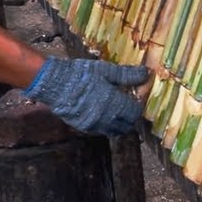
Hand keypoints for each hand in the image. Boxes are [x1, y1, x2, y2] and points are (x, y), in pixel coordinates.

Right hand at [21, 58, 148, 135]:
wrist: (55, 83)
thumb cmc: (82, 74)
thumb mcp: (107, 71)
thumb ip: (128, 75)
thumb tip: (146, 74)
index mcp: (115, 104)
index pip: (135, 112)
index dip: (138, 105)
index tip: (135, 97)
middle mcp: (107, 119)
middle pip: (126, 125)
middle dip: (130, 117)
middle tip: (127, 105)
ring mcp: (94, 125)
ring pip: (113, 131)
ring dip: (118, 123)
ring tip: (116, 110)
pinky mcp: (83, 127)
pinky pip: (100, 130)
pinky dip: (105, 125)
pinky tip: (102, 113)